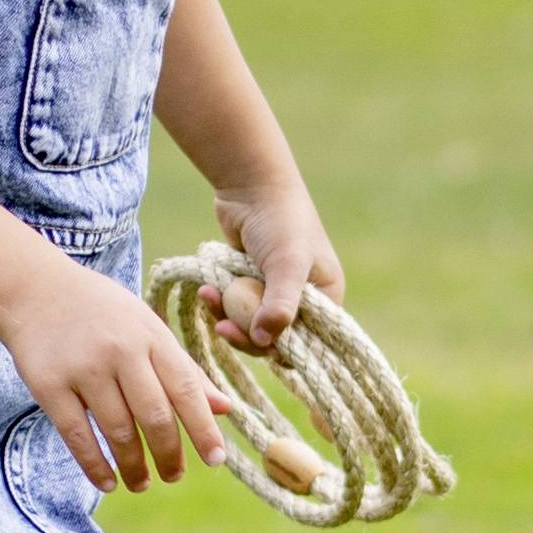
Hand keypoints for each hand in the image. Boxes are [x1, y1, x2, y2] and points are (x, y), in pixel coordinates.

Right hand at [0, 259, 228, 494]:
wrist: (35, 289)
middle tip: (174, 476)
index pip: (185, 388)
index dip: (203, 428)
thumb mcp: (148, 329)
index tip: (216, 459)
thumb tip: (225, 408)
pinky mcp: (49, 385)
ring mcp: (83, 369)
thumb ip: (184, 370)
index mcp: (151, 336)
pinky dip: (95, 465)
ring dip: (134, 466)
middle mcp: (120, 351)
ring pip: (118, 431)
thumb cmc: (103, 313)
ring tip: (141, 483)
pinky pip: (77, 435)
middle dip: (168, 455)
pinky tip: (108, 481)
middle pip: (154, 416)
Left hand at [202, 186, 348, 353]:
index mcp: (326, 298)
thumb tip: (263, 342)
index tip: (255, 340)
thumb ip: (279, 305)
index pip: (306, 342)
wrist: (251, 185)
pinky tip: (207, 289)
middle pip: (274, 336)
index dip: (280, 347)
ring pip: (249, 322)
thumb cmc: (281, 222)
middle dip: (246, 333)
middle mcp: (303, 298)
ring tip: (210, 297)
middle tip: (223, 328)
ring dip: (227, 315)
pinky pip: (234, 305)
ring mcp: (273, 291)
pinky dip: (220, 302)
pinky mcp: (248, 283)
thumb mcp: (287, 265)